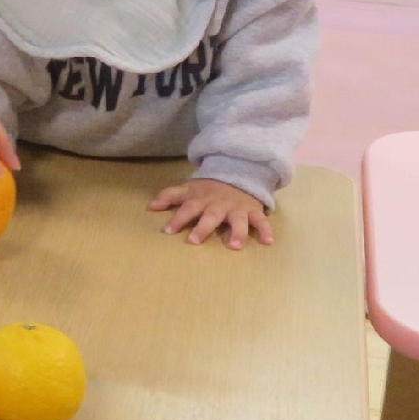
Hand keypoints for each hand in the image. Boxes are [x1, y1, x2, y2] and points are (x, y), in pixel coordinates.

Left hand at [150, 178, 272, 249]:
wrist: (238, 174)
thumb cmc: (209, 189)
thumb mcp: (189, 189)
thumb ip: (169, 196)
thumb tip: (150, 207)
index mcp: (202, 200)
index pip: (187, 208)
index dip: (177, 218)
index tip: (167, 231)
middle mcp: (219, 205)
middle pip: (210, 215)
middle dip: (203, 227)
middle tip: (194, 240)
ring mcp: (237, 208)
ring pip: (238, 220)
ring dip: (237, 232)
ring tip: (235, 246)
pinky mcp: (253, 211)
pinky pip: (261, 220)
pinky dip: (266, 230)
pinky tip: (268, 242)